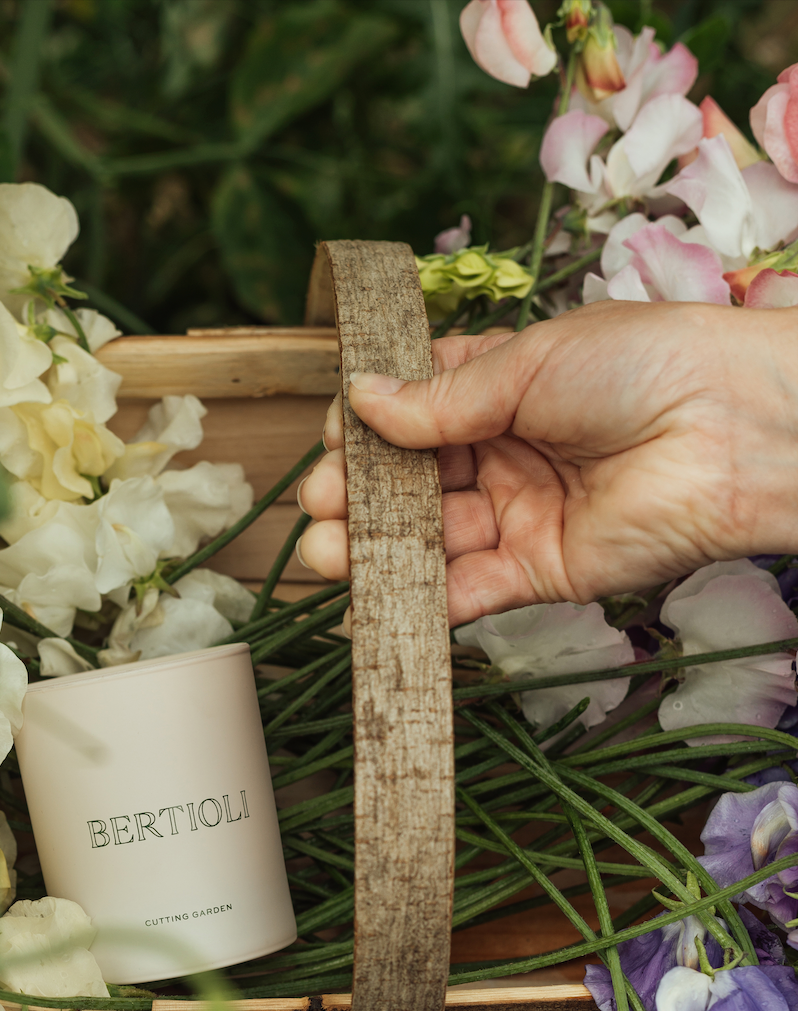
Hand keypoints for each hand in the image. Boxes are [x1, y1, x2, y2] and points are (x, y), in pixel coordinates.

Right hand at [298, 302, 797, 627]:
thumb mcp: (529, 364)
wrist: (731, 431)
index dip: (367, 423)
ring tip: (326, 551)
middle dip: (357, 493)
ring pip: (426, 540)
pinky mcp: (536, 573)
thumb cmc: (645, 366)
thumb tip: (359, 400)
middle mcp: (502, 454)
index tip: (336, 431)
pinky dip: (417, 602)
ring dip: (371, 548)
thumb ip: (441, 400)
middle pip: (408, 480)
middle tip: (322, 501)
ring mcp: (516, 516)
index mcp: (500, 388)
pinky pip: (464, 592)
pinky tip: (369, 603)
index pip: (413, 410)